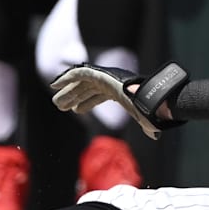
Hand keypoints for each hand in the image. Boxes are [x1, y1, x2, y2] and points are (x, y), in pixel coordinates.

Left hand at [50, 62, 189, 139]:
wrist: (150, 97)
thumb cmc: (149, 107)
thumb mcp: (144, 117)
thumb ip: (146, 125)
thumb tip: (154, 136)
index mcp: (120, 91)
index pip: (101, 95)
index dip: (88, 102)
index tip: (77, 110)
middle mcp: (110, 82)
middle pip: (88, 89)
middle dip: (75, 97)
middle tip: (61, 106)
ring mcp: (104, 76)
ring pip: (81, 83)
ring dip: (68, 92)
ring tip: (57, 103)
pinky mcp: (99, 73)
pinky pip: (78, 74)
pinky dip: (65, 78)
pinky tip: (54, 85)